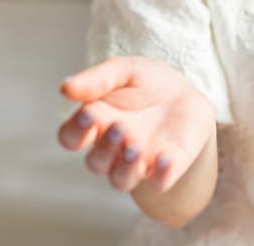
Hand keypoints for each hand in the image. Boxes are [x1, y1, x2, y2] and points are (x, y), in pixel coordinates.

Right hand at [58, 57, 215, 192]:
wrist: (188, 91)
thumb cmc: (149, 82)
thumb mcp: (125, 71)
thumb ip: (97, 79)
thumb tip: (64, 88)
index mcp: (96, 123)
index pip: (72, 137)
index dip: (76, 131)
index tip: (89, 116)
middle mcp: (113, 148)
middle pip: (96, 163)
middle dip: (105, 148)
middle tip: (120, 128)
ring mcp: (139, 162)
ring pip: (121, 180)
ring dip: (125, 167)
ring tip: (136, 146)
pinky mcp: (166, 168)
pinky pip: (158, 183)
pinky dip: (160, 175)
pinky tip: (165, 158)